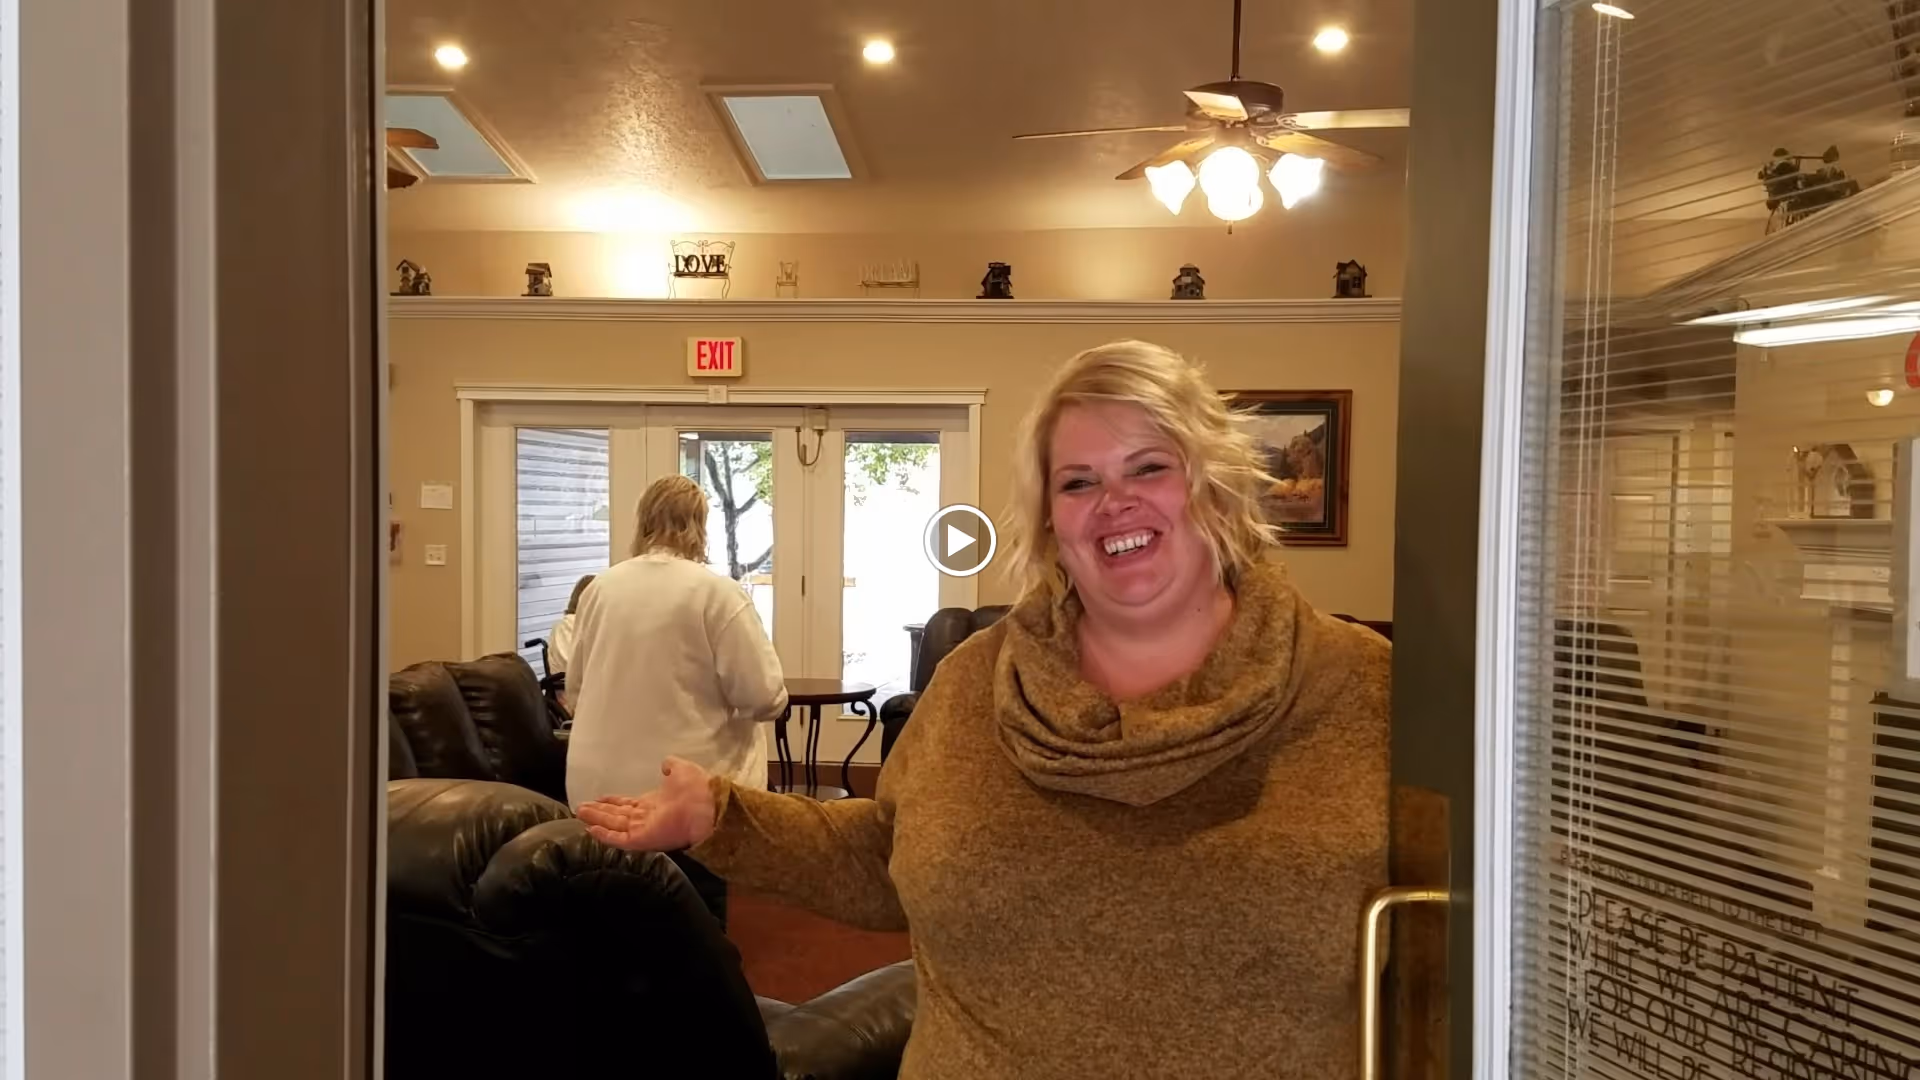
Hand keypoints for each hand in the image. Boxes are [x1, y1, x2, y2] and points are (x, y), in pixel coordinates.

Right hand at [576, 756, 717, 851]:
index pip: (630, 804)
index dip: (614, 801)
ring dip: (597, 819)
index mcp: (656, 802)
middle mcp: (647, 817)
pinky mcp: (643, 839)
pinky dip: (605, 835)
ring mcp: (644, 829)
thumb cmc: (696, 787)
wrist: (707, 805)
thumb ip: (671, 767)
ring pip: (615, 825)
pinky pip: (620, 839)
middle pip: (618, 815)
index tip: (600, 797)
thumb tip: (664, 764)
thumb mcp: (681, 769)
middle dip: (600, 811)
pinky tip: (590, 830)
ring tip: (579, 813)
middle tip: (580, 807)